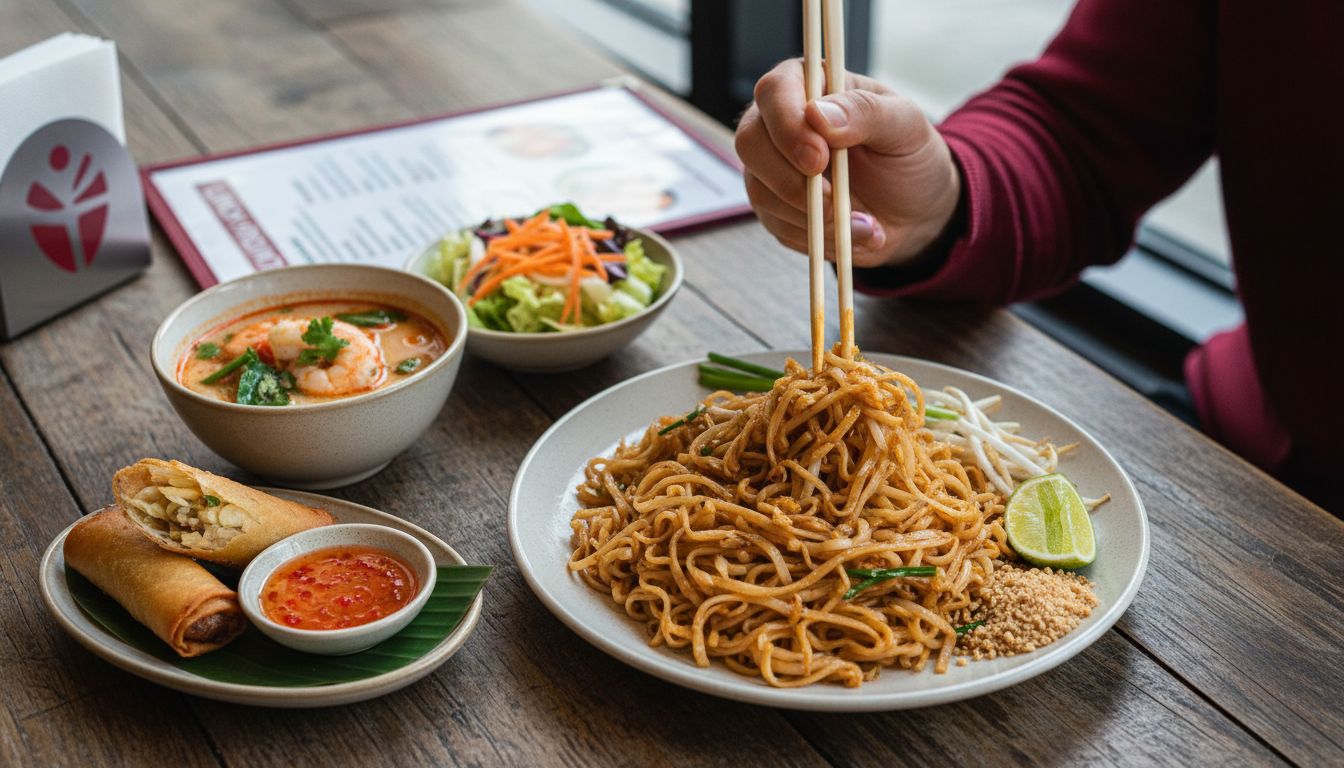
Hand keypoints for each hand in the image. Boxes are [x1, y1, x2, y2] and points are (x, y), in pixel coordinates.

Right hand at [735, 60, 960, 267]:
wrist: (914, 210)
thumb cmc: (908, 156)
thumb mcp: (905, 125)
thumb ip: (866, 112)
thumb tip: (818, 115)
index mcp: (809, 85)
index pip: (774, 92)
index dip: (789, 127)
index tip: (819, 159)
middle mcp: (779, 123)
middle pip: (750, 143)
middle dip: (790, 179)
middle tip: (833, 201)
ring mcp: (771, 168)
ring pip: (761, 191)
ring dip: (815, 217)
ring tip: (865, 222)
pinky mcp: (775, 208)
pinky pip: (779, 226)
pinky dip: (819, 237)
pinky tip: (854, 233)